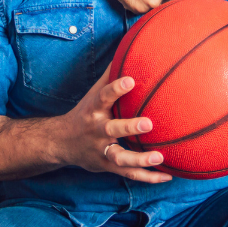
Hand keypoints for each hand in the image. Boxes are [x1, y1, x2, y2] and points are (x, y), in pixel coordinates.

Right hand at [55, 65, 171, 183]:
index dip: (116, 88)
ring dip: (140, 159)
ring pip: (120, 157)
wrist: (61, 143)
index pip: (104, 96)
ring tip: (159, 157)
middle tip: (149, 123)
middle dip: (130, 128)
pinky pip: (129, 174)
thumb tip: (127, 49)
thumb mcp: (92, 94)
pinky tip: (167, 176)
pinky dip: (148, 177)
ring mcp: (102, 150)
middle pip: (112, 130)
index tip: (130, 80)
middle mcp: (97, 131)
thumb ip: (109, 76)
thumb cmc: (85, 113)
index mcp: (94, 110)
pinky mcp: (108, 166)